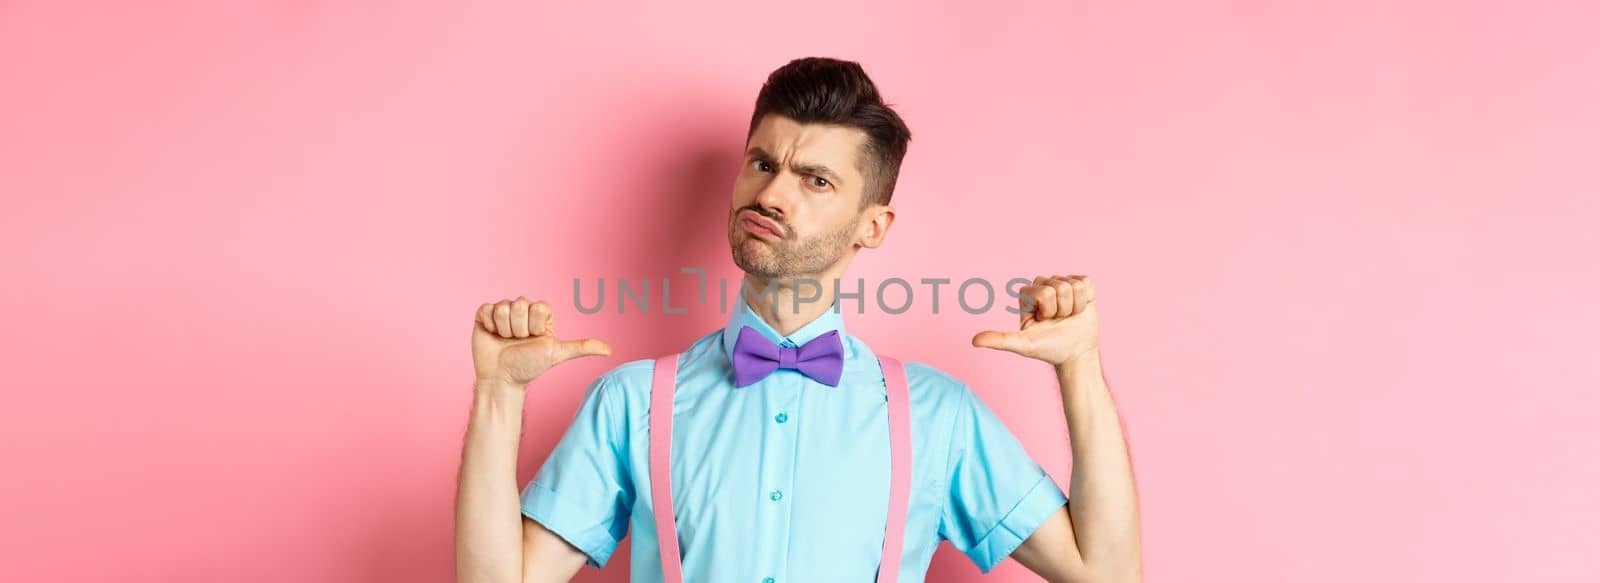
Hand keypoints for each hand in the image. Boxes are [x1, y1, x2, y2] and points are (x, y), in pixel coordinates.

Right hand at [472, 297, 611, 386]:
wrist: (503, 378)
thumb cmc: (530, 366)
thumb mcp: (557, 354)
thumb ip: (582, 347)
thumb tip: (611, 350)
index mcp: (541, 314)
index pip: (538, 307)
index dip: (535, 325)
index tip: (535, 338)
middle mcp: (523, 309)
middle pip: (519, 305)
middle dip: (519, 329)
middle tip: (519, 342)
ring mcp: (503, 310)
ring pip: (503, 307)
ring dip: (504, 329)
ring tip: (506, 340)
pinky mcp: (485, 314)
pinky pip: (487, 309)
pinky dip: (489, 325)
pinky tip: (493, 335)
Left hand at [972, 274, 1099, 366]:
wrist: (1075, 354)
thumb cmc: (1048, 349)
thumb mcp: (1023, 345)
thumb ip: (999, 340)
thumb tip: (973, 341)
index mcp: (1027, 295)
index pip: (1043, 291)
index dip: (1047, 308)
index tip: (1043, 321)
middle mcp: (1043, 286)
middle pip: (1059, 286)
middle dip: (1062, 308)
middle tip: (1058, 321)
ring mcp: (1061, 284)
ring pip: (1073, 284)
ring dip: (1075, 306)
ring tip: (1068, 317)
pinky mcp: (1080, 286)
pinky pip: (1086, 282)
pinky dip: (1087, 300)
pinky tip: (1080, 310)